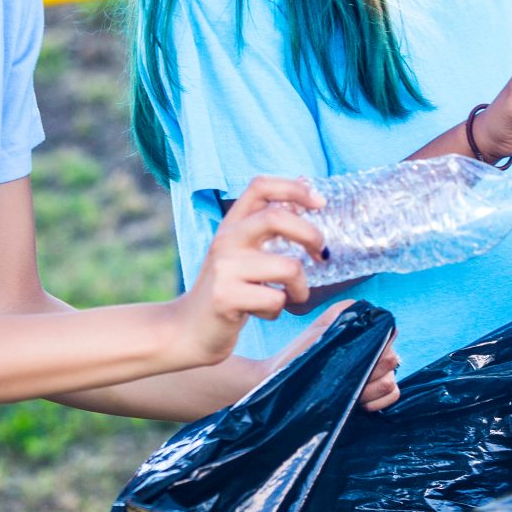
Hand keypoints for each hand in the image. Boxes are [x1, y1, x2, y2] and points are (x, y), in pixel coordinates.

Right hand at [174, 176, 324, 365]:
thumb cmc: (227, 288)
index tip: (320, 203)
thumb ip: (268, 221)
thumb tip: (304, 183)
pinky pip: (275, 300)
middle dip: (311, 235)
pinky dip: (279, 310)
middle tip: (321, 255)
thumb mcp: (242, 250)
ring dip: (300, 288)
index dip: (295, 188)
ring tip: (292, 296)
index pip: (260, 186)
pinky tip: (263, 312)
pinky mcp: (226, 297)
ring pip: (287, 267)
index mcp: (232, 224)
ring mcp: (224, 268)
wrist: (190, 328)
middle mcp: (226, 240)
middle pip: (277, 217)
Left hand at [264, 300, 401, 411]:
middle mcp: (371, 347)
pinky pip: (393, 394)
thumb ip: (343, 318)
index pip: (388, 334)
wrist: (283, 383)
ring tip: (350, 391)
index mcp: (361, 328)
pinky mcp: (374, 394)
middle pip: (391, 359)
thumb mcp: (319, 331)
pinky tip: (360, 403)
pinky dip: (379, 401)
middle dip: (372, 372)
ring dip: (372, 389)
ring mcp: (374, 371)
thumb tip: (367, 318)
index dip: (374, 347)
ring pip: (391, 380)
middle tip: (347, 377)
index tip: (354, 358)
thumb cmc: (298, 355)